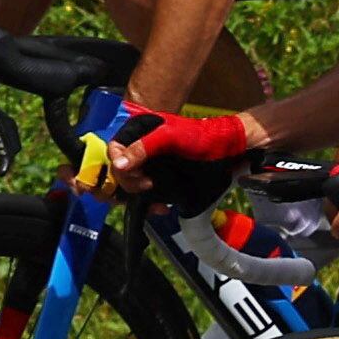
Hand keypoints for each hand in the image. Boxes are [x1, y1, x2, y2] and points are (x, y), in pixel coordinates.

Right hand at [111, 107, 250, 212]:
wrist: (226, 151)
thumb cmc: (200, 137)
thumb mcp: (171, 137)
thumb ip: (144, 147)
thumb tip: (118, 164)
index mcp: (137, 130)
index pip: (113, 148)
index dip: (117, 163)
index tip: (132, 173)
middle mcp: (138, 147)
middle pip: (116, 170)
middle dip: (127, 182)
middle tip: (147, 185)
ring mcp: (147, 166)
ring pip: (127, 185)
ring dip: (136, 196)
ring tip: (156, 200)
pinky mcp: (157, 180)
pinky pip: (142, 195)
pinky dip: (148, 204)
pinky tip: (161, 207)